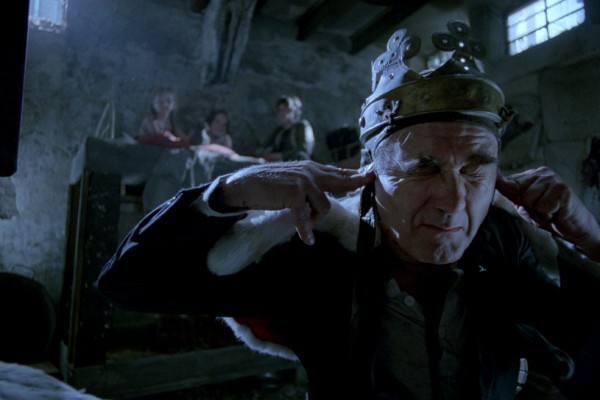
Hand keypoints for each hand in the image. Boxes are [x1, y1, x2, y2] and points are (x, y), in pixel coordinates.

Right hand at [211, 161, 375, 244]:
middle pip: (340, 181)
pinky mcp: (294, 194)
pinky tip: (307, 240)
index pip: (337, 172)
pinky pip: (305, 217)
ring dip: (315, 219)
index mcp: (310, 168)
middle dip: (357, 182)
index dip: (355, 174)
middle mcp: (310, 172)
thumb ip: (310, 183)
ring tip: (305, 225)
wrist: (244, 184)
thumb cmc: (267, 184)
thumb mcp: (293, 179)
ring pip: (324, 206)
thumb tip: (326, 195)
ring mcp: (303, 182)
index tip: (371, 173)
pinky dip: (306, 230)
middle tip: (371, 179)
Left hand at [496, 166, 599, 260]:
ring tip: (548, 213)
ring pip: (529, 200)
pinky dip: (547, 216)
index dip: (502, 187)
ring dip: (537, 213)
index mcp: (532, 175)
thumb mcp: (524, 203)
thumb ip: (511, 192)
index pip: (509, 180)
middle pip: (518, 192)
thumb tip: (494, 180)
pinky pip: (542, 207)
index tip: (495, 185)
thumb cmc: (548, 214)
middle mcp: (542, 173)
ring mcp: (553, 179)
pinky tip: (556, 214)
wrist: (573, 226)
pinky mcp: (563, 189)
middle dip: (526, 208)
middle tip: (540, 212)